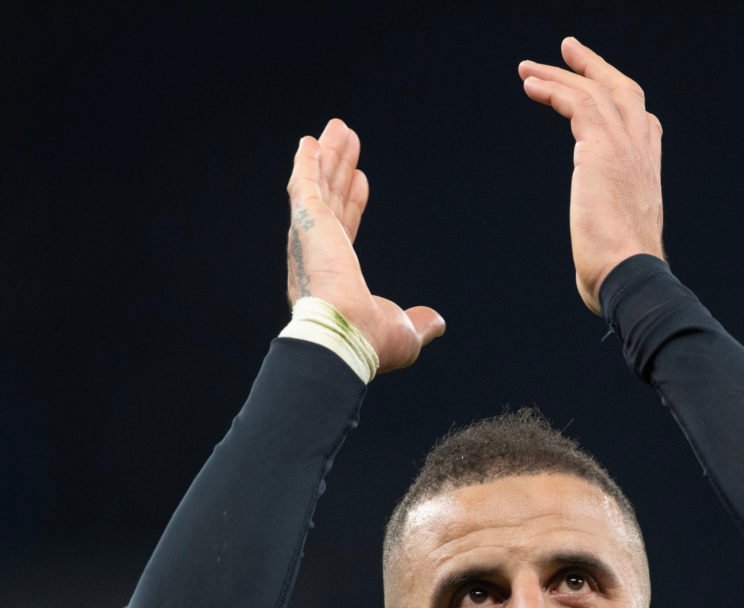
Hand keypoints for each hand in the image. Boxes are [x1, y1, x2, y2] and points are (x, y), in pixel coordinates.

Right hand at [285, 118, 444, 373]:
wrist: (345, 336)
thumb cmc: (370, 341)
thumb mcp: (406, 331)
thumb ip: (420, 322)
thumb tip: (438, 322)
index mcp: (336, 279)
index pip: (346, 230)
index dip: (353, 204)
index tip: (361, 180)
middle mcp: (317, 256)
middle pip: (332, 201)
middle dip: (337, 171)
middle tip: (346, 141)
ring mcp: (309, 238)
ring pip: (319, 187)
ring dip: (327, 158)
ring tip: (338, 129)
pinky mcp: (306, 223)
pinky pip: (304, 186)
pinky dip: (305, 164)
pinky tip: (309, 143)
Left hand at [519, 38, 665, 314]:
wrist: (630, 274)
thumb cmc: (620, 275)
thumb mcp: (618, 251)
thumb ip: (607, 248)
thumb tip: (593, 275)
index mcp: (647, 174)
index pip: (643, 124)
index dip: (620, 102)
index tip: (597, 91)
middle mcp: (642, 153)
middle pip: (623, 92)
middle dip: (595, 68)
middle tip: (568, 49)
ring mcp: (625, 147)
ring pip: (594, 91)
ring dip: (559, 74)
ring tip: (528, 68)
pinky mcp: (601, 147)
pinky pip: (576, 103)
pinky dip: (552, 89)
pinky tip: (530, 85)